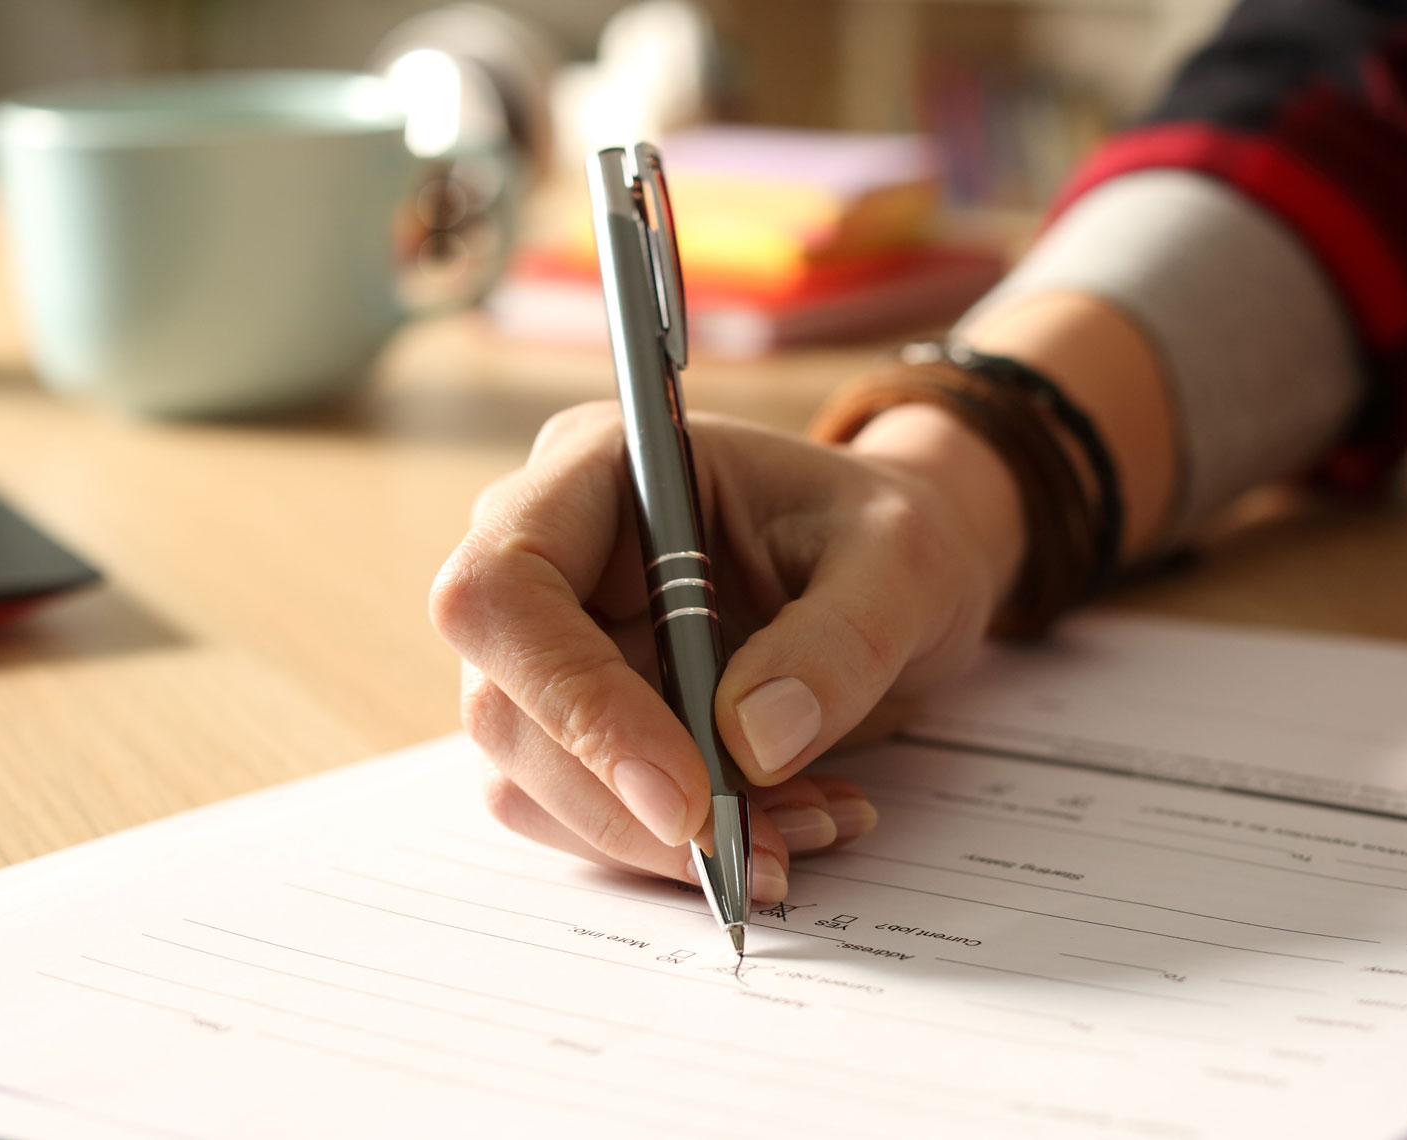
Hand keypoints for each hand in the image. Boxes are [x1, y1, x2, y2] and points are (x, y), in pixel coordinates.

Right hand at [432, 401, 1019, 898]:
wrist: (901, 578)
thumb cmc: (891, 538)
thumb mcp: (905, 563)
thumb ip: (841, 641)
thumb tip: (753, 742)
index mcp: (598, 471)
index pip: (503, 589)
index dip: (573, 701)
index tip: (683, 796)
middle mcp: (549, 558)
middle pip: (502, 708)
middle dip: (627, 806)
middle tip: (759, 853)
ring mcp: (549, 649)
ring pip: (528, 785)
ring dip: (657, 843)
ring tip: (805, 829)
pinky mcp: (576, 726)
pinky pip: (585, 817)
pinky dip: (677, 850)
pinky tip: (785, 824)